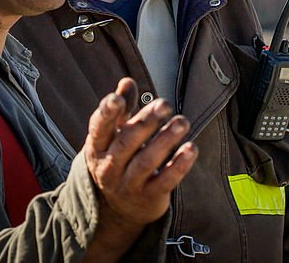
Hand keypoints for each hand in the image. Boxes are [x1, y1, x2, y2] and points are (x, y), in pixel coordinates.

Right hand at [84, 78, 197, 229]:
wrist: (121, 207)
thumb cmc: (120, 159)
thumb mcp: (115, 135)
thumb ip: (122, 109)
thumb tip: (126, 81)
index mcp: (98, 148)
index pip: (99, 129)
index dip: (107, 113)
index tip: (117, 98)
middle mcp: (109, 168)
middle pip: (126, 143)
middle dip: (145, 122)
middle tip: (165, 104)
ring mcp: (128, 185)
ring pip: (145, 162)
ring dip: (165, 141)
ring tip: (182, 122)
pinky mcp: (149, 197)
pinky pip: (165, 181)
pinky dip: (179, 166)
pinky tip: (191, 148)